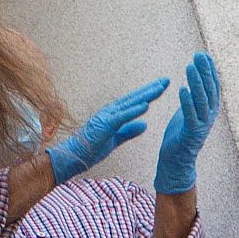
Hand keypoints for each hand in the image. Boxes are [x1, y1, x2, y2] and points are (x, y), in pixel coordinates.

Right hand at [47, 76, 169, 183]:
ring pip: (129, 104)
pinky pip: (121, 117)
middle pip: (134, 98)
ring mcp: (106, 117)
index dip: (148, 93)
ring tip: (159, 88)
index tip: (161, 86)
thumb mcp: (115, 139)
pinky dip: (133, 110)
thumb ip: (129, 131)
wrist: (72, 157)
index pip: (134, 102)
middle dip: (151, 89)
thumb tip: (144, 124)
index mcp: (113, 114)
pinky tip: (145, 105)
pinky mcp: (104, 125)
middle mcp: (110, 111)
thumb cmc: (90, 148)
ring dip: (145, 95)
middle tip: (166, 80)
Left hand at [156, 52, 220, 193]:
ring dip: (196, 83)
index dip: (209, 71)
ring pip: (201, 100)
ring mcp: (201, 125)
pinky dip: (187, 102)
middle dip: (205, 72)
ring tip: (189, 67)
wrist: (177, 161)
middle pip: (209, 90)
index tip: (204, 55)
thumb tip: (195, 81)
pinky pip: (190, 116)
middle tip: (198, 55)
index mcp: (209, 110)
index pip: (212, 87)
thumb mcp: (188, 112)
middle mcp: (209, 116)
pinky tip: (182, 89)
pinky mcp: (191, 134)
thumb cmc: (181, 136)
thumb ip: (193, 99)